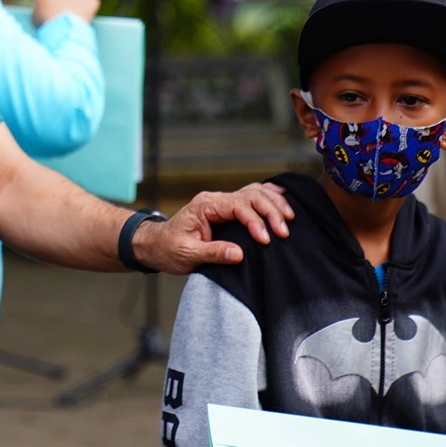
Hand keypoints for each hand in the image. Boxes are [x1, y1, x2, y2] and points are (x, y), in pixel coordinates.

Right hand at [31, 0, 100, 25]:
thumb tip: (45, 11)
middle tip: (63, 11)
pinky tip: (86, 15)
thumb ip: (42, 7)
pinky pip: (92, 1)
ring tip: (74, 16)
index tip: (52, 4)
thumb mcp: (36, 14)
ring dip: (78, 2)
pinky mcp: (90, 2)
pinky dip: (90, 7)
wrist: (61, 29)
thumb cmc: (45, 22)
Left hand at [132, 182, 293, 273]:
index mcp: (204, 206)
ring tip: (290, 218)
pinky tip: (283, 201)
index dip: (255, 221)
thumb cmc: (168, 249)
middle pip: (250, 195)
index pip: (237, 206)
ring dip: (273, 204)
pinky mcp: (226, 209)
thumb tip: (240, 253)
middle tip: (284, 232)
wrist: (155, 245)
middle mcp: (215, 200)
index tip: (265, 240)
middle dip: (270, 211)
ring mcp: (221, 202)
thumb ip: (213, 253)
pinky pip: (251, 197)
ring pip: (254, 192)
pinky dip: (268, 198)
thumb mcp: (187, 254)